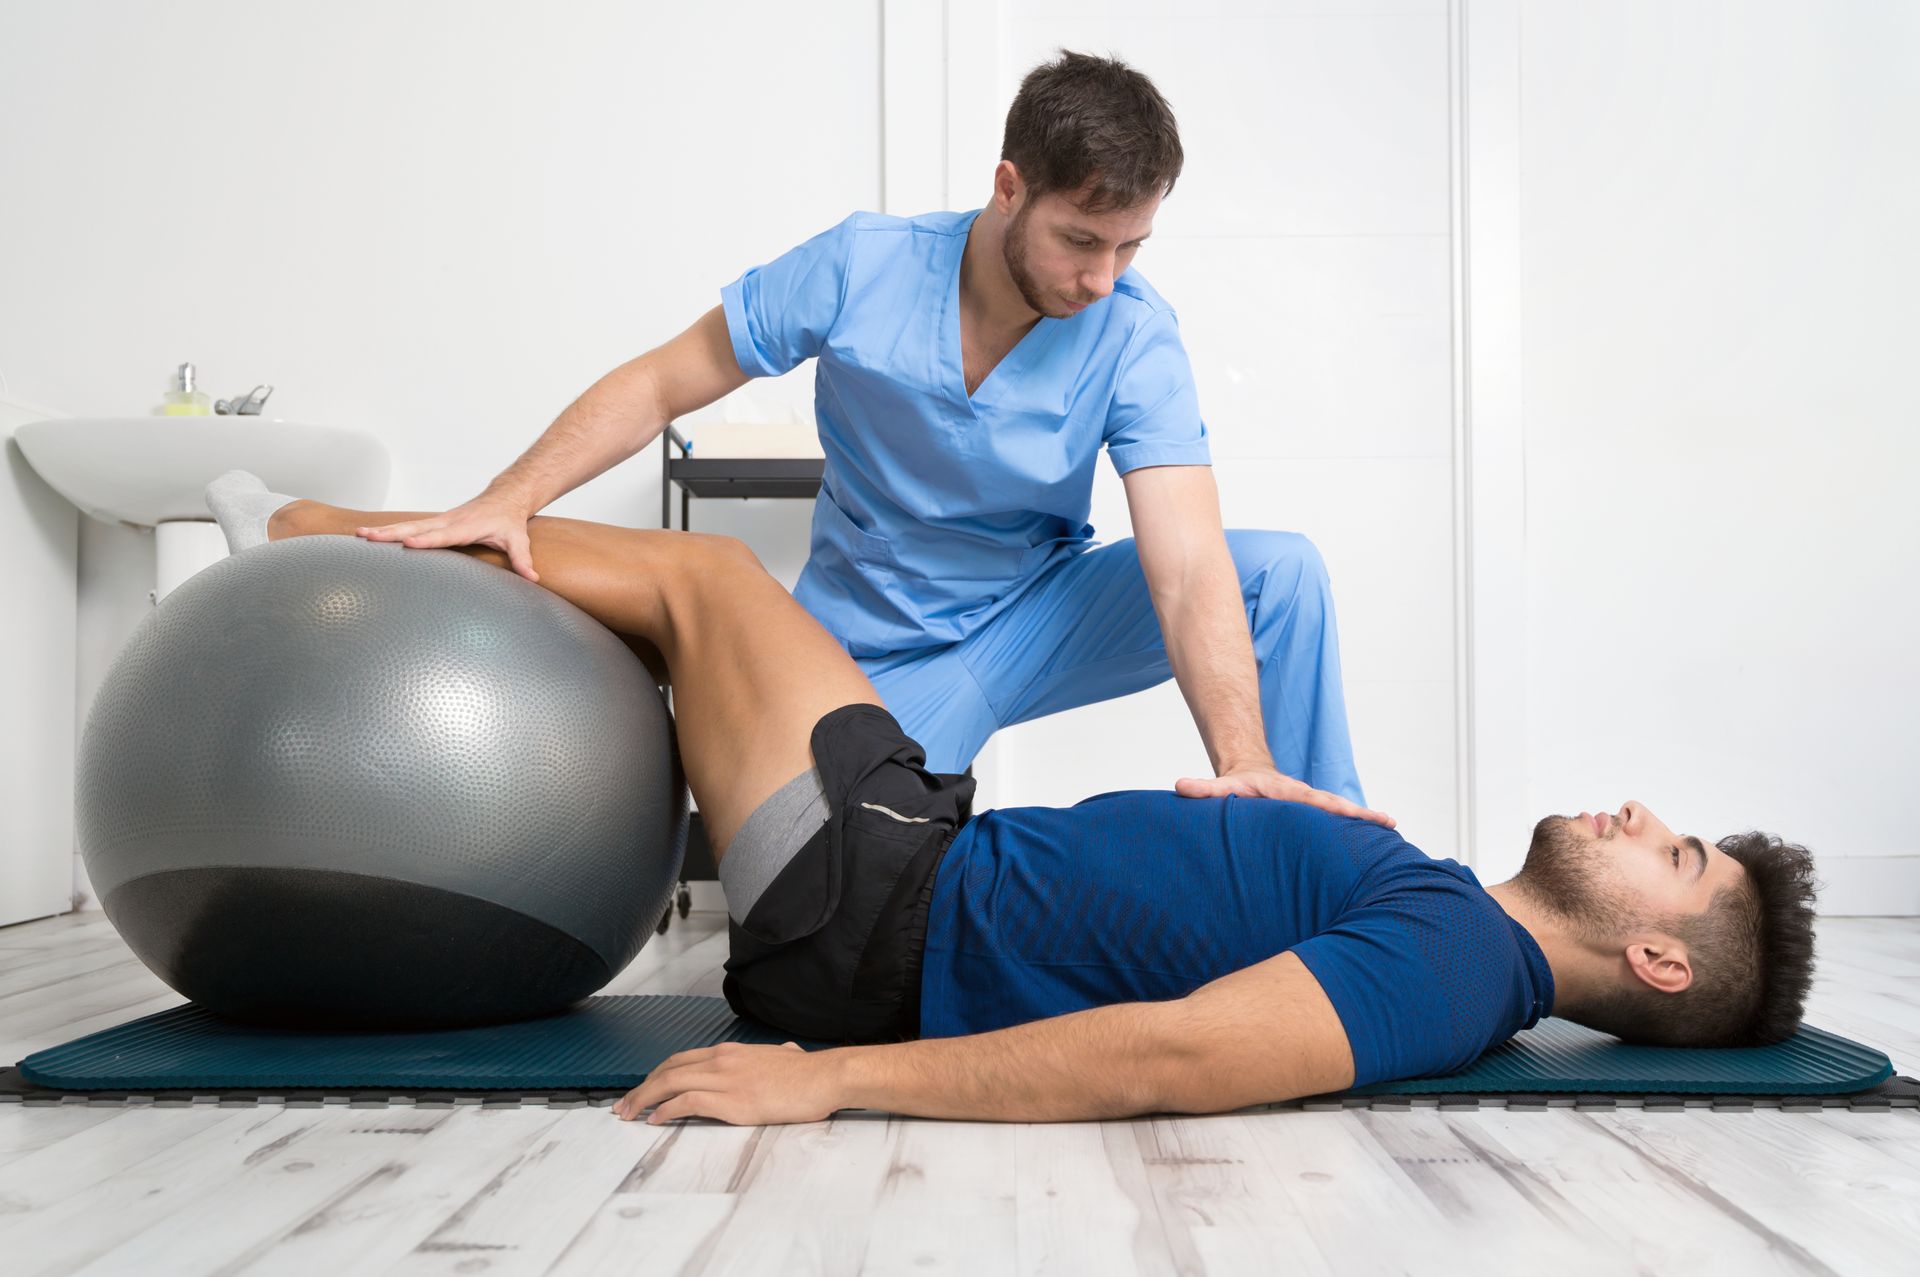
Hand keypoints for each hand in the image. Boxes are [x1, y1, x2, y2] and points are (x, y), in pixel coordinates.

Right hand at [355, 491, 539, 582]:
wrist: (504, 498)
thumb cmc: (509, 521)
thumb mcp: (519, 540)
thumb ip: (523, 560)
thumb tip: (533, 578)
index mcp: (465, 527)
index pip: (442, 536)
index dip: (426, 541)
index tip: (407, 545)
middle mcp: (447, 522)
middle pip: (415, 529)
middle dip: (391, 534)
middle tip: (366, 537)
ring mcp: (439, 521)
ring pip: (407, 526)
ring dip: (383, 531)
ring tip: (358, 534)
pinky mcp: (434, 523)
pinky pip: (409, 527)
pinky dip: (389, 530)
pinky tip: (369, 536)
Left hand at [612, 1041, 844, 1126]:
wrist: (825, 1078)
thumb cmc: (809, 1073)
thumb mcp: (788, 1056)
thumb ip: (780, 1054)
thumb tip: (787, 1052)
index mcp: (730, 1052)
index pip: (680, 1060)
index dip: (656, 1075)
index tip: (641, 1090)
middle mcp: (722, 1060)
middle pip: (667, 1070)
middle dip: (641, 1088)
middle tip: (622, 1106)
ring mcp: (725, 1079)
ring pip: (670, 1083)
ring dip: (644, 1099)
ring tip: (628, 1115)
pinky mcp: (731, 1100)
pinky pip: (687, 1101)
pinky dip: (666, 1110)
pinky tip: (655, 1120)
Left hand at [1176, 764, 1395, 828]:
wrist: (1248, 773)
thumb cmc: (1237, 785)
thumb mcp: (1221, 787)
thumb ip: (1202, 789)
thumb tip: (1179, 787)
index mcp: (1294, 795)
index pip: (1323, 802)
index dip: (1344, 810)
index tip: (1369, 815)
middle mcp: (1308, 801)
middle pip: (1341, 809)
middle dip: (1365, 817)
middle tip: (1392, 825)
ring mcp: (1312, 811)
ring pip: (1342, 819)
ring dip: (1364, 828)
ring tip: (1393, 842)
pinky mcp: (1311, 821)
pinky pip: (1334, 828)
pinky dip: (1352, 836)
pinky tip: (1370, 854)